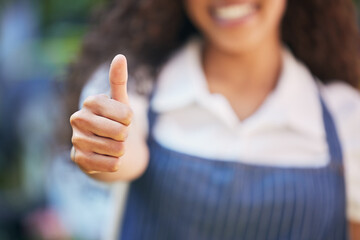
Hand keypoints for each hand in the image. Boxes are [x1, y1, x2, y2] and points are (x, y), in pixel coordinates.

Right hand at [70, 55, 132, 173]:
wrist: (104, 146)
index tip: (124, 119)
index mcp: (91, 101)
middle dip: (125, 135)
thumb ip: (119, 80)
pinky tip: (109, 157)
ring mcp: (76, 139)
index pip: (126, 114)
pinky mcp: (78, 159)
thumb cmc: (115, 120)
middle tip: (118, 134)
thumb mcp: (121, 101)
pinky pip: (110, 165)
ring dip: (121, 150)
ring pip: (116, 149)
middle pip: (121, 132)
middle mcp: (78, 118)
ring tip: (113, 145)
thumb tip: (120, 56)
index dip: (131, 120)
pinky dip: (115, 163)